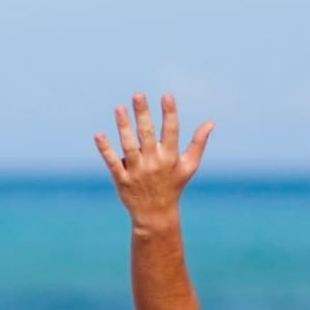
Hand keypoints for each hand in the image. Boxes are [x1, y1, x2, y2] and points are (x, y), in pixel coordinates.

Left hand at [94, 93, 213, 229]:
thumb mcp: (189, 166)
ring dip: (124, 127)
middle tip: (138, 94)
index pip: (171, 131)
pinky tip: (98, 134)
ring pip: (129, 145)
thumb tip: (211, 122)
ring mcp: (137, 171)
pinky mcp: (122, 179)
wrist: (156, 214)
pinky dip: (105, 149)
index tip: (166, 95)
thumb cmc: (173, 186)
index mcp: (170, 157)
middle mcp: (154, 162)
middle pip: (147, 134)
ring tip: (119, 107)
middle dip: (143, 114)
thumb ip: (198, 143)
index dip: (169, 113)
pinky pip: (113, 162)